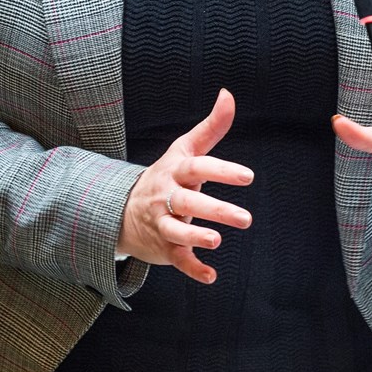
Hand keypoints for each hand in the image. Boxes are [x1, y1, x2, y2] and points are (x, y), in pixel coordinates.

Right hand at [119, 89, 254, 283]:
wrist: (124, 209)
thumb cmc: (167, 175)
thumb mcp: (185, 149)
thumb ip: (211, 127)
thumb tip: (228, 94)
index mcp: (176, 171)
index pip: (198, 168)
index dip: (221, 171)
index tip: (247, 176)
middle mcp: (167, 197)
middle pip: (188, 202)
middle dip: (214, 210)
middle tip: (245, 219)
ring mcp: (163, 223)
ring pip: (177, 231)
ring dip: (195, 237)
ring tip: (216, 241)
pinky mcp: (164, 247)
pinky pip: (177, 259)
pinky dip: (193, 269)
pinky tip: (211, 276)